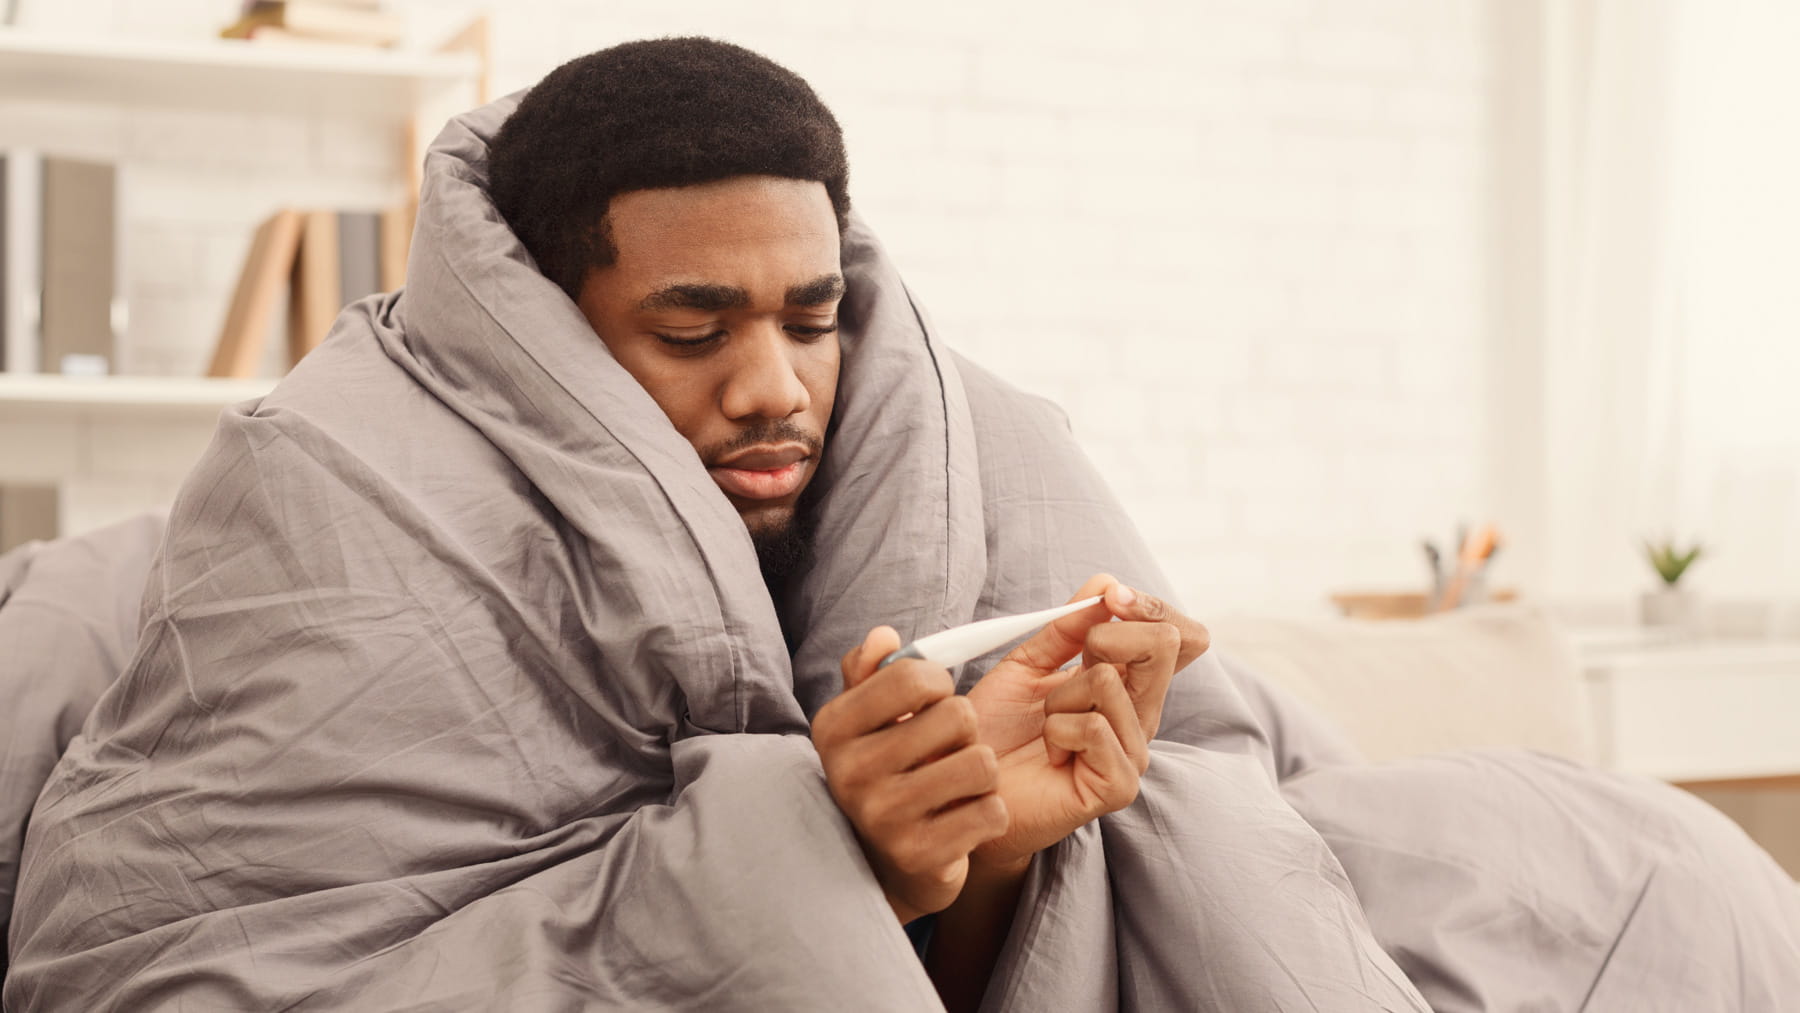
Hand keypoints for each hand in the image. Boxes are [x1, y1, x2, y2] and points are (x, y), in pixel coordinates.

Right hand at [812, 626, 1009, 923]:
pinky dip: (989, 813)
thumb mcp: (865, 719)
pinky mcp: (920, 855)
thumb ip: (870, 672)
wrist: (884, 865)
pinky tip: (962, 819)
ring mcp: (883, 817)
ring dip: (982, 773)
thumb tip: (883, 637)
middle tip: (945, 753)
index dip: (939, 684)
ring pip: (981, 763)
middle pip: (958, 716)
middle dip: (966, 732)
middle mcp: (850, 772)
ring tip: (957, 785)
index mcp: (833, 728)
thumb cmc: (884, 773)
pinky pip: (992, 812)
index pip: (912, 675)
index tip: (932, 703)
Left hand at [965, 575, 1208, 868]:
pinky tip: (1050, 754)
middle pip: (1165, 644)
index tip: (1111, 597)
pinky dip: (1058, 730)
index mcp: (1131, 683)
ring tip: (1045, 726)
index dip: (1152, 606)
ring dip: (1059, 695)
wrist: (970, 784)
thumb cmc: (999, 728)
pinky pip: (1094, 727)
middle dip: (1105, 635)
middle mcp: (1143, 715)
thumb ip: (1068, 625)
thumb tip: (1108, 583)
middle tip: (1072, 664)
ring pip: (1110, 682)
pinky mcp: (1119, 784)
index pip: (1180, 634)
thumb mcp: (1029, 662)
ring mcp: (1135, 751)